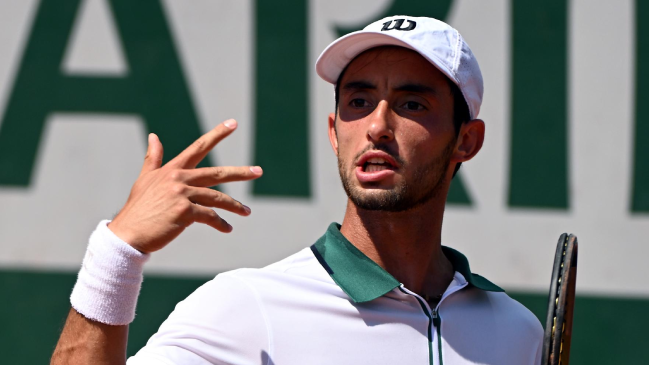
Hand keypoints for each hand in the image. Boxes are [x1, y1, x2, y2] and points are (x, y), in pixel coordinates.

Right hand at [108, 119, 261, 252]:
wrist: (127, 234)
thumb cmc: (138, 208)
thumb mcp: (145, 179)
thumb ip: (153, 158)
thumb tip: (154, 136)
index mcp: (172, 169)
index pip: (198, 147)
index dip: (217, 134)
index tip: (233, 123)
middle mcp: (178, 179)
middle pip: (217, 173)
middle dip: (240, 172)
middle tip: (259, 171)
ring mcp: (182, 195)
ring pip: (217, 198)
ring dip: (234, 206)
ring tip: (246, 212)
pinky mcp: (184, 212)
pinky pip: (210, 216)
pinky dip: (220, 223)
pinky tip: (227, 228)